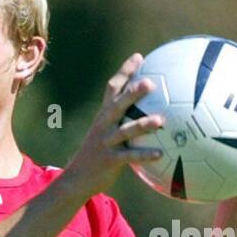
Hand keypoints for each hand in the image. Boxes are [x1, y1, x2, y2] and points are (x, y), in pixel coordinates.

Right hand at [62, 53, 164, 198]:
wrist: (76, 179)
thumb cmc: (98, 154)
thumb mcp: (105, 133)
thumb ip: (124, 120)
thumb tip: (150, 109)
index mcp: (103, 115)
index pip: (112, 88)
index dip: (124, 72)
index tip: (139, 57)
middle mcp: (103, 125)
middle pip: (117, 105)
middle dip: (133, 93)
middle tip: (150, 82)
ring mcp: (106, 142)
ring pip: (125, 131)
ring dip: (143, 125)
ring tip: (161, 120)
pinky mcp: (109, 160)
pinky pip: (130, 157)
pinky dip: (145, 155)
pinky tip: (160, 153)